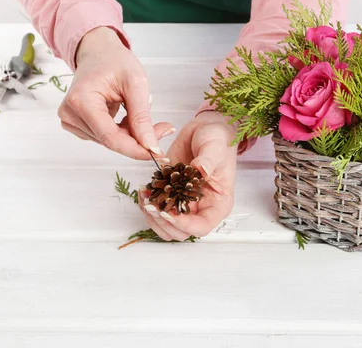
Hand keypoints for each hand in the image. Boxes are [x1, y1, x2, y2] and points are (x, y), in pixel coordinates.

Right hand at [58, 26, 172, 159]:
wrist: (99, 53)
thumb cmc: (116, 62)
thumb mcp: (136, 84)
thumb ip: (142, 116)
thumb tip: (150, 146)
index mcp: (81, 100)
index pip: (110, 137)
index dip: (136, 149)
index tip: (158, 153)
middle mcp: (70, 113)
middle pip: (110, 140)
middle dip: (139, 140)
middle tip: (164, 129)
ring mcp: (70, 120)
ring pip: (109, 141)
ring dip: (131, 135)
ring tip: (141, 114)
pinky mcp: (75, 124)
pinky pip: (104, 137)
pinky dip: (121, 132)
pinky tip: (126, 117)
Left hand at [138, 111, 237, 240]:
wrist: (205, 129)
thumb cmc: (217, 139)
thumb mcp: (216, 147)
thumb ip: (208, 160)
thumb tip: (201, 170)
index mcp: (218, 203)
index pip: (202, 227)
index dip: (184, 225)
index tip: (168, 212)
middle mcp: (201, 207)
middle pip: (180, 233)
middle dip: (163, 222)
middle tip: (151, 204)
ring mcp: (184, 203)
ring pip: (165, 227)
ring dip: (152, 217)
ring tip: (145, 197)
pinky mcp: (171, 194)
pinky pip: (157, 210)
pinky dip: (147, 204)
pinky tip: (143, 189)